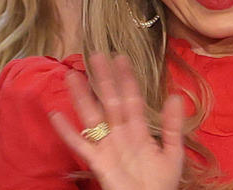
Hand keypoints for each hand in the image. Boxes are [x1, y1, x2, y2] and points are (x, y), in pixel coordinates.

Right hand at [49, 53, 184, 189]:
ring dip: (82, 97)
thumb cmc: (161, 184)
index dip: (126, 79)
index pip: (131, 99)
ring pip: (92, 117)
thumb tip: (175, 96)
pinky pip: (81, 146)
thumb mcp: (172, 152)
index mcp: (138, 130)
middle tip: (95, 55)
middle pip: (109, 102)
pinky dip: (67, 132)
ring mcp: (107, 147)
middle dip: (103, 79)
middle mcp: (120, 134)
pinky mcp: (98, 163)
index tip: (120, 57)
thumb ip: (172, 126)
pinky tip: (56, 115)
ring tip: (71, 76)